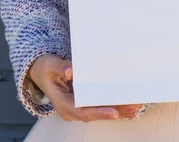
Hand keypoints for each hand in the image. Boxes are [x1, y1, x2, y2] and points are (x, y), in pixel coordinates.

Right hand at [28, 54, 143, 121]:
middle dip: (115, 111)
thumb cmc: (46, 68)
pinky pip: (101, 106)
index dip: (98, 112)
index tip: (114, 113)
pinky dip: (115, 106)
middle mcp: (72, 109)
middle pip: (95, 113)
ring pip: (101, 111)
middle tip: (134, 105)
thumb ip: (60, 66)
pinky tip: (129, 105)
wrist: (41, 71)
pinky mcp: (85, 102)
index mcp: (62, 103)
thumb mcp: (49, 64)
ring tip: (136, 104)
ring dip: (119, 109)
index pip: (81, 111)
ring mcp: (79, 107)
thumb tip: (70, 71)